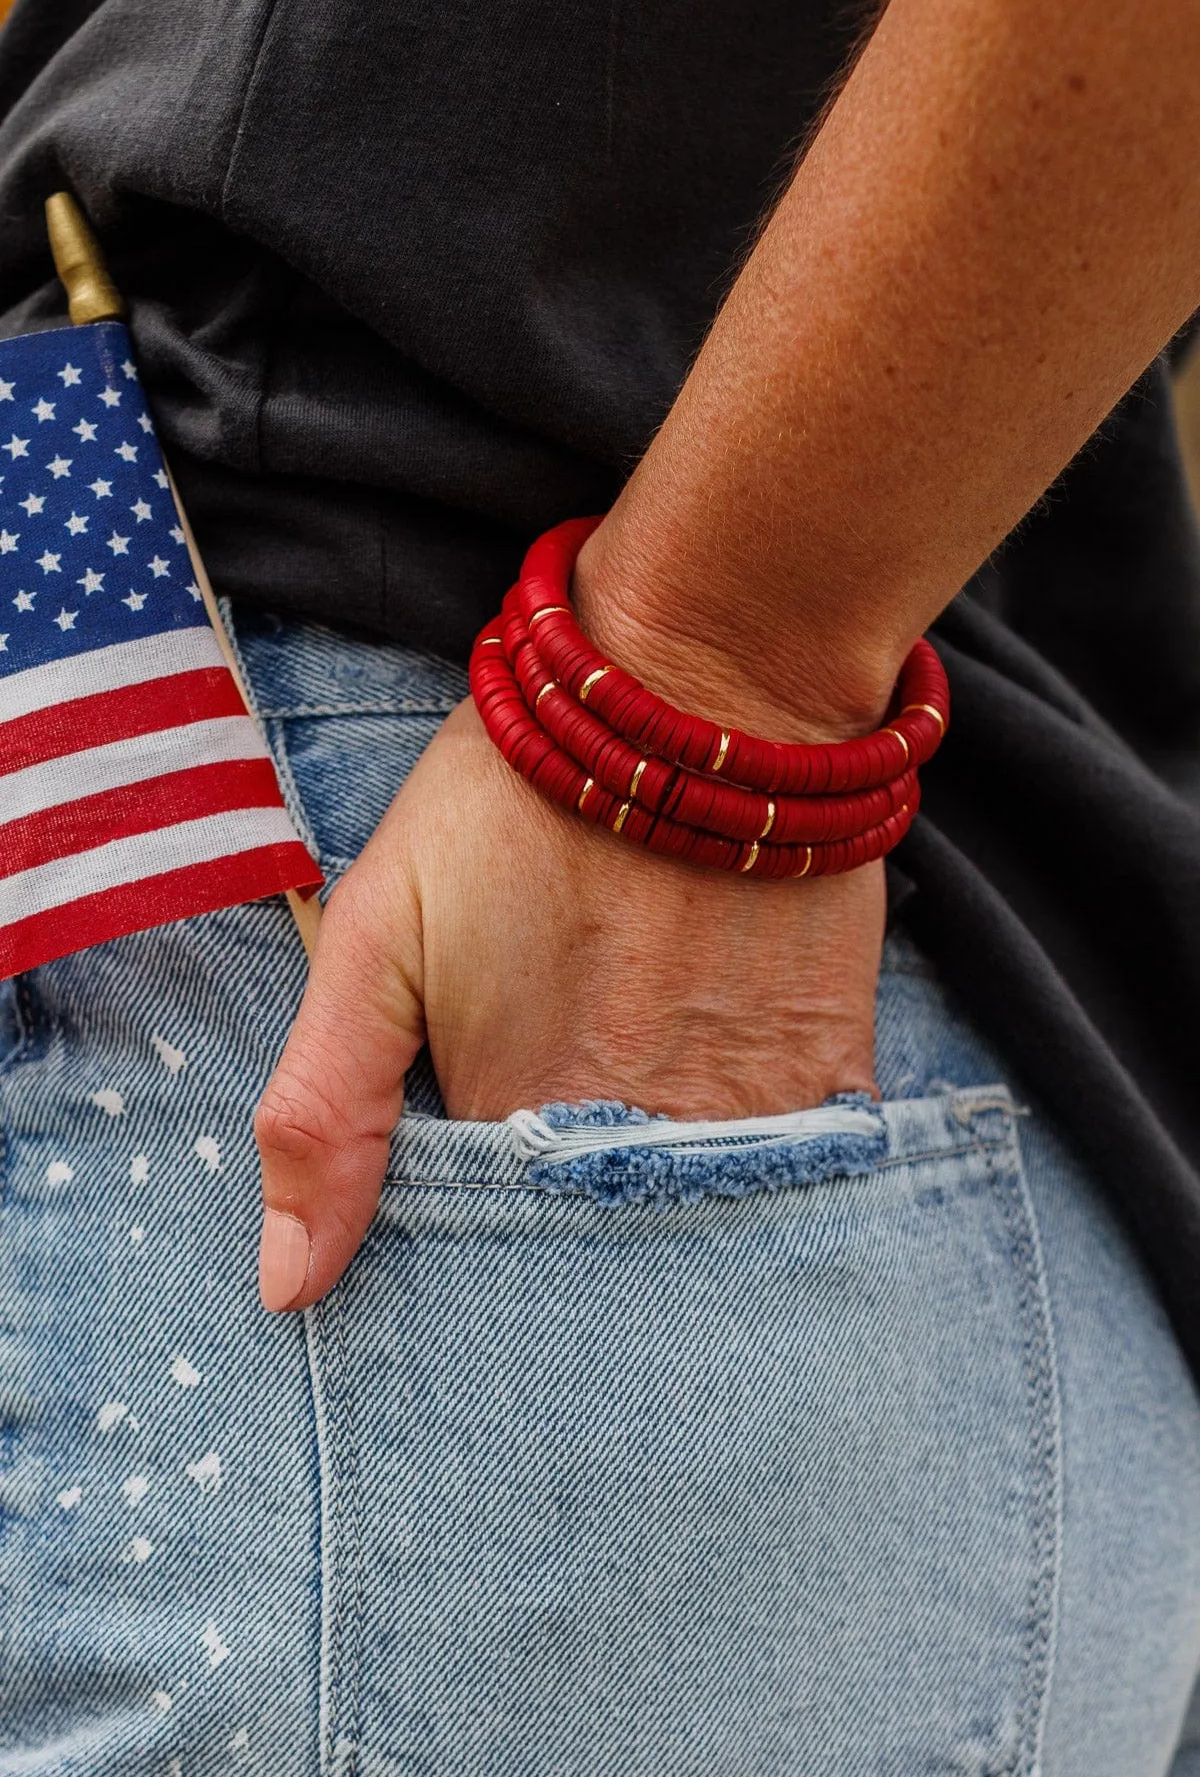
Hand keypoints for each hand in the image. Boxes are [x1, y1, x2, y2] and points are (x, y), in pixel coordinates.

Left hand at [252, 646, 886, 1310]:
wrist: (696, 689)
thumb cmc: (512, 803)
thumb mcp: (376, 930)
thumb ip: (322, 1113)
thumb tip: (286, 1288)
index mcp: (520, 1124)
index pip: (490, 1257)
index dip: (472, 1238)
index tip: (472, 1176)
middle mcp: (644, 1142)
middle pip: (600, 1252)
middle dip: (570, 1235)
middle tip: (560, 1116)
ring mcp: (752, 1110)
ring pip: (696, 1220)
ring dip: (660, 1204)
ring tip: (635, 1110)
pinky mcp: (830, 1067)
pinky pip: (793, 1168)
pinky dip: (749, 1161)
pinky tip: (716, 1096)